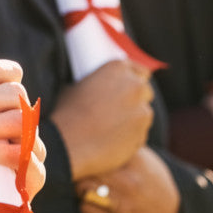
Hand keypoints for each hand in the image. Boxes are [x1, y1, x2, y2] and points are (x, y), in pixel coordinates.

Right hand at [48, 59, 154, 179]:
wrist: (67, 143)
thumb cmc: (66, 113)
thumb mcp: (75, 86)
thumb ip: (95, 83)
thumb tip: (96, 87)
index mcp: (117, 68)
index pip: (139, 71)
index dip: (134, 81)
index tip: (128, 89)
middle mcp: (134, 85)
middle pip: (145, 91)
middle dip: (136, 100)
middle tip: (119, 111)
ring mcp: (141, 110)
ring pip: (144, 114)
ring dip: (134, 119)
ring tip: (112, 129)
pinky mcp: (142, 133)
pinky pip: (141, 134)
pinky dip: (131, 137)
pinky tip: (113, 142)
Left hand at [77, 147, 180, 212]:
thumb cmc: (150, 178)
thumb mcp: (143, 156)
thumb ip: (122, 143)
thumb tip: (93, 130)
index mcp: (136, 162)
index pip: (99, 149)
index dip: (86, 147)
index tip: (80, 146)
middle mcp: (130, 184)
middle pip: (88, 167)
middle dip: (81, 165)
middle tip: (79, 165)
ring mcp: (123, 206)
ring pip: (83, 187)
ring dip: (80, 183)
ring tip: (85, 181)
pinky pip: (85, 208)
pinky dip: (84, 201)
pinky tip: (91, 198)